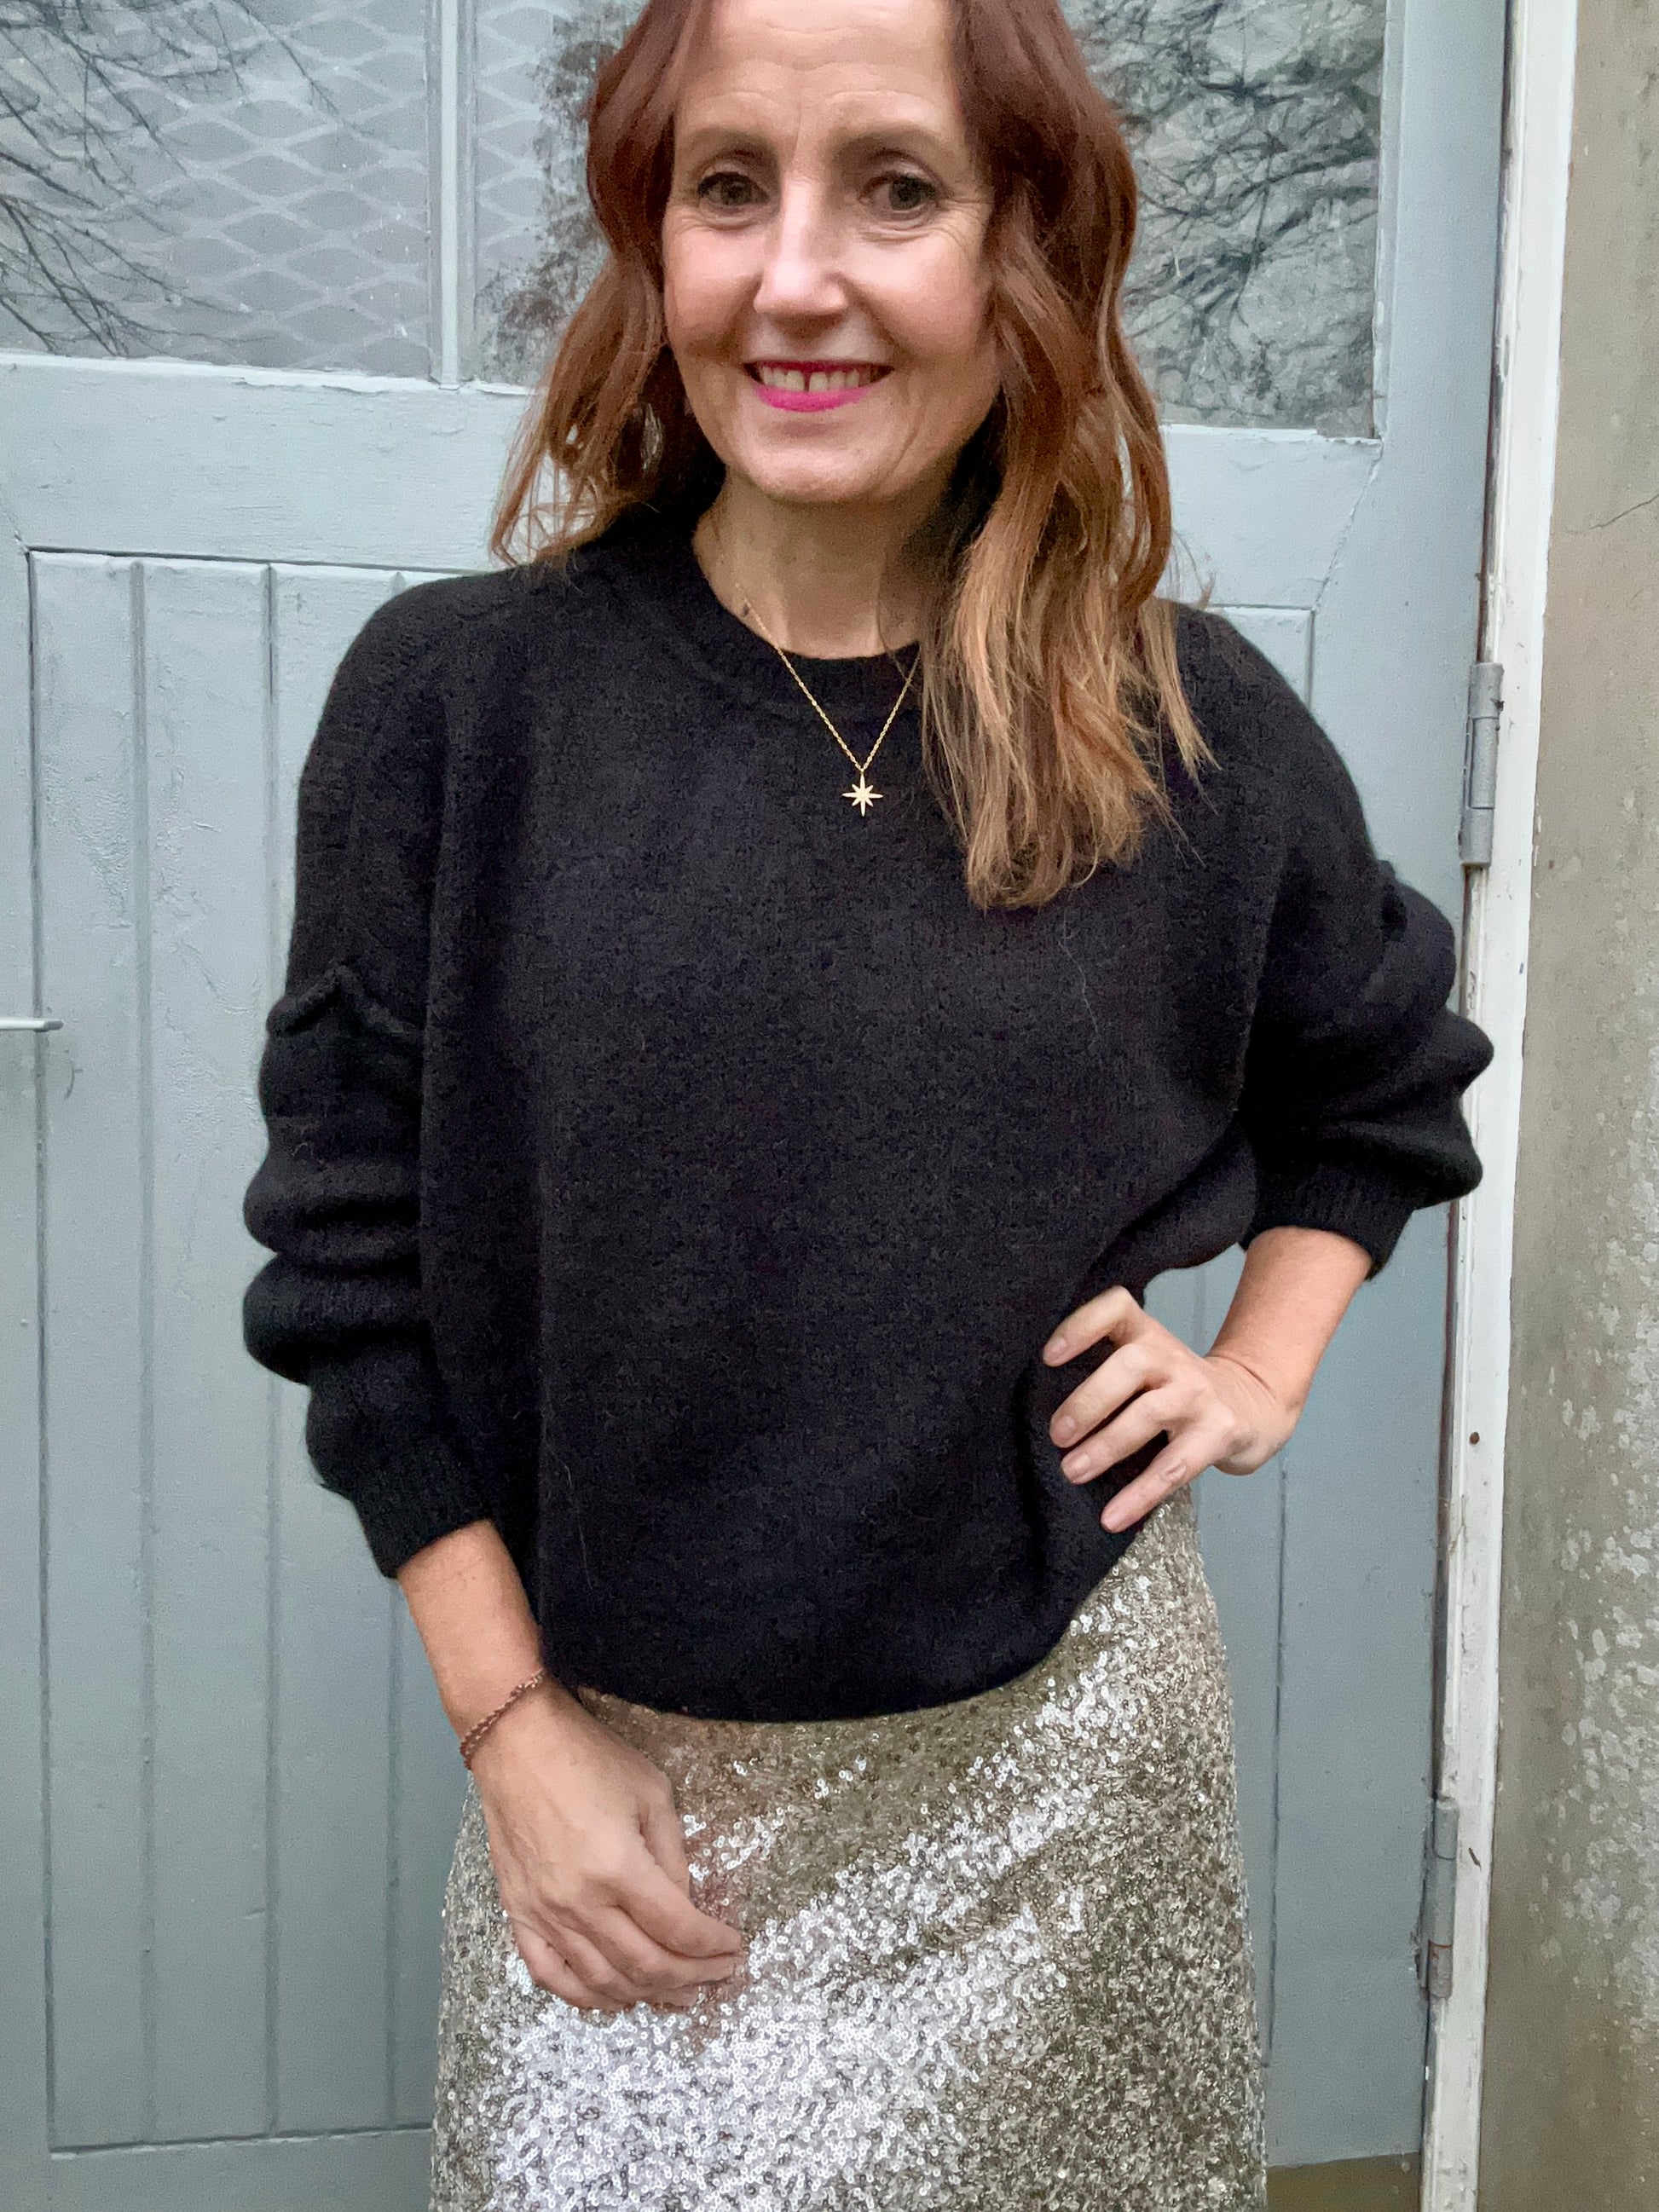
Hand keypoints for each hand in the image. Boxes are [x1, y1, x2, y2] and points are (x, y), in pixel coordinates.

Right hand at [468, 1686, 746, 2014]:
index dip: (711, 1946)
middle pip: (645, 1964)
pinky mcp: (518, 1915)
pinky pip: (550, 1975)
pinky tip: (612, 1998)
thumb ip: (672, 1857)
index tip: (733, 1947)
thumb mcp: (652, 1794)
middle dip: (690, 1977)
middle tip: (715, 1978)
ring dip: (645, 1995)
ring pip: (602, 1981)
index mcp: (619, 1868)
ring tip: (676, 1995)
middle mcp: (581, 1902)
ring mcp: (545, 1915)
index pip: (677, 1928)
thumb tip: (683, 1907)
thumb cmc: (589, 1758)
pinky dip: (585, 1997)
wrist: (516, 1743)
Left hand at [1041, 1285, 1301, 1532]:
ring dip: (1106, 1446)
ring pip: (1149, 1414)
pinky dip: (1140, 1495)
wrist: (1252, 1405)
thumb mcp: (1147, 1363)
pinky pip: (1174, 1466)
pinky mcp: (1218, 1433)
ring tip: (1071, 1473)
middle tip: (1056, 1435)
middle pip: (1128, 1366)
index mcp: (1148, 1335)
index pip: (1116, 1309)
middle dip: (1087, 1401)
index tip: (1048, 1357)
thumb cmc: (1178, 1388)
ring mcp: (1197, 1394)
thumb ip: (1104, 1369)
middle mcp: (1173, 1357)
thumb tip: (1035, 1409)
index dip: (1081, 1326)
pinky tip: (1113, 1517)